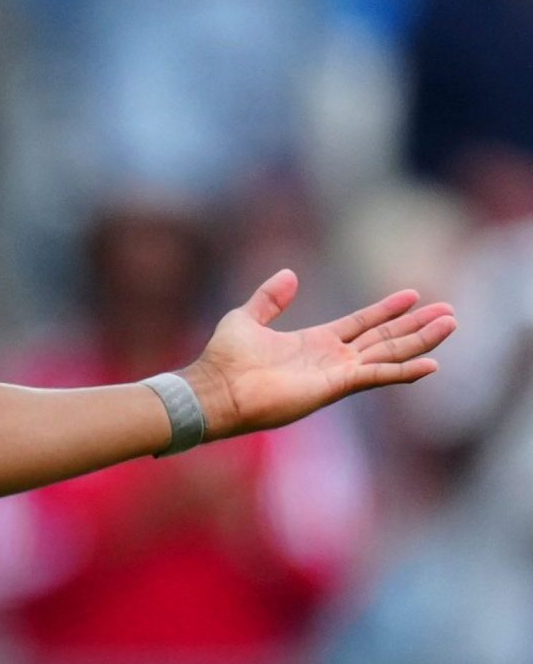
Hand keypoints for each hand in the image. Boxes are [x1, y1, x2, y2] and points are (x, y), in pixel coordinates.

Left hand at [185, 271, 453, 439]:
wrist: (215, 389)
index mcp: (315, 342)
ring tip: (449, 325)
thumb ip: (269, 298)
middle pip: (384, 338)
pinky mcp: (335, 386)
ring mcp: (336, 373)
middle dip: (415, 325)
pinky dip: (404, 371)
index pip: (361, 323)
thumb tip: (289, 274)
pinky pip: (377, 376)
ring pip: (389, 354)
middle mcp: (332, 358)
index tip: (413, 295)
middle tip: (448, 312)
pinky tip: (431, 364)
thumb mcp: (247, 317)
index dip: (387, 309)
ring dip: (420, 341)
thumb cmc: (225, 360)